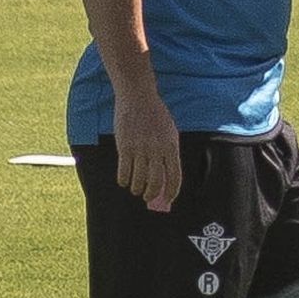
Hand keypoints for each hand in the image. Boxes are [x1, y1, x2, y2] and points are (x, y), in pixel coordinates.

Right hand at [113, 88, 181, 211]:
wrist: (138, 98)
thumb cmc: (155, 116)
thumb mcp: (169, 132)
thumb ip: (168, 153)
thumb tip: (165, 177)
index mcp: (172, 146)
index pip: (175, 176)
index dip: (171, 192)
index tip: (167, 200)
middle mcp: (157, 149)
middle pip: (156, 182)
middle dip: (151, 194)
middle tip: (147, 197)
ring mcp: (140, 148)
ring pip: (139, 179)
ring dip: (136, 188)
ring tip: (135, 189)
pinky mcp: (124, 147)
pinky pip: (124, 171)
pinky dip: (123, 180)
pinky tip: (123, 180)